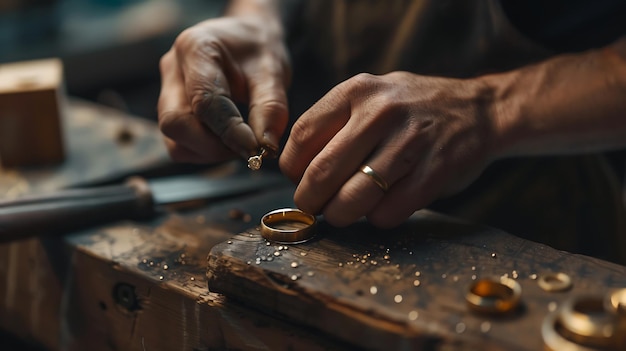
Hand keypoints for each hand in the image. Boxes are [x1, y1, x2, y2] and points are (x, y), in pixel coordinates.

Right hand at [158, 15, 289, 162]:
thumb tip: (265, 147)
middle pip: (176, 123)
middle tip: (249, 148)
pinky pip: (179, 144)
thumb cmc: (260, 50)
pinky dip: (204, 151)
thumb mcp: (274, 72)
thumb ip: (271, 108)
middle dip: (213, 146)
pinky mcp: (169, 109)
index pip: (204, 101)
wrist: (248, 40)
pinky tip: (228, 141)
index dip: (229, 132)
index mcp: (195, 47)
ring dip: (209, 152)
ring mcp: (166, 90)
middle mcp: (172, 68)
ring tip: (241, 142)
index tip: (256, 149)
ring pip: (174, 139)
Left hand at [280, 72, 498, 227]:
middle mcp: (381, 112)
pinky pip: (388, 212)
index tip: (298, 181)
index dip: (292, 170)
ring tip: (342, 212)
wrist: (478, 110)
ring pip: (353, 199)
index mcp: (356, 91)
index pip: (302, 137)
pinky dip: (377, 218)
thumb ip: (334, 123)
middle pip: (322, 173)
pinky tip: (381, 207)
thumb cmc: (411, 110)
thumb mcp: (371, 96)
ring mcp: (410, 142)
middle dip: (310, 201)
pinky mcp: (434, 171)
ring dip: (340, 215)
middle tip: (314, 208)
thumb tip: (295, 170)